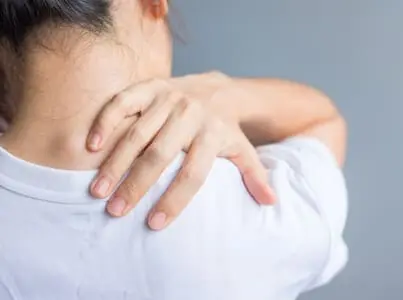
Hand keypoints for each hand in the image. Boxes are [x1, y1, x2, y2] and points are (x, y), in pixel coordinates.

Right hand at [87, 76, 275, 229]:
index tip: (155, 224)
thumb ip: (253, 175)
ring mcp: (168, 97)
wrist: (217, 88)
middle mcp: (190, 114)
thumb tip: (271, 202)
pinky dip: (106, 121)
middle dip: (137, 184)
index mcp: (213, 133)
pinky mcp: (150, 86)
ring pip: (137, 131)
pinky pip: (123, 100)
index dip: (175, 199)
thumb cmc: (225, 128)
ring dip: (115, 161)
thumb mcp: (243, 149)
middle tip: (116, 211)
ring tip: (98, 191)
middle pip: (160, 154)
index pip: (193, 173)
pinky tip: (91, 146)